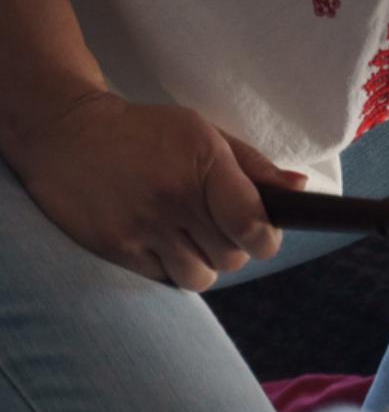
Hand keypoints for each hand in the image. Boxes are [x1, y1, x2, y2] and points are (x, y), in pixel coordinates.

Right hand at [6, 92, 306, 289]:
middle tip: (219, 228)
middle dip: (235, 248)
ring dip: (204, 263)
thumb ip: (253, 166)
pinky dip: (169, 266)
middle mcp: (175, 199)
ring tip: (191, 238)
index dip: (266, 239)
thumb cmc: (146, 132)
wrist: (67, 132)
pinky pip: (163, 278)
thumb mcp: (203, 134)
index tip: (262, 234)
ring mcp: (142, 227)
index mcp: (204, 166)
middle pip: (232, 257)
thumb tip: (299, 189)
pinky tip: (159, 240)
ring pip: (200, 276)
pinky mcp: (115, 247)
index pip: (253, 224)